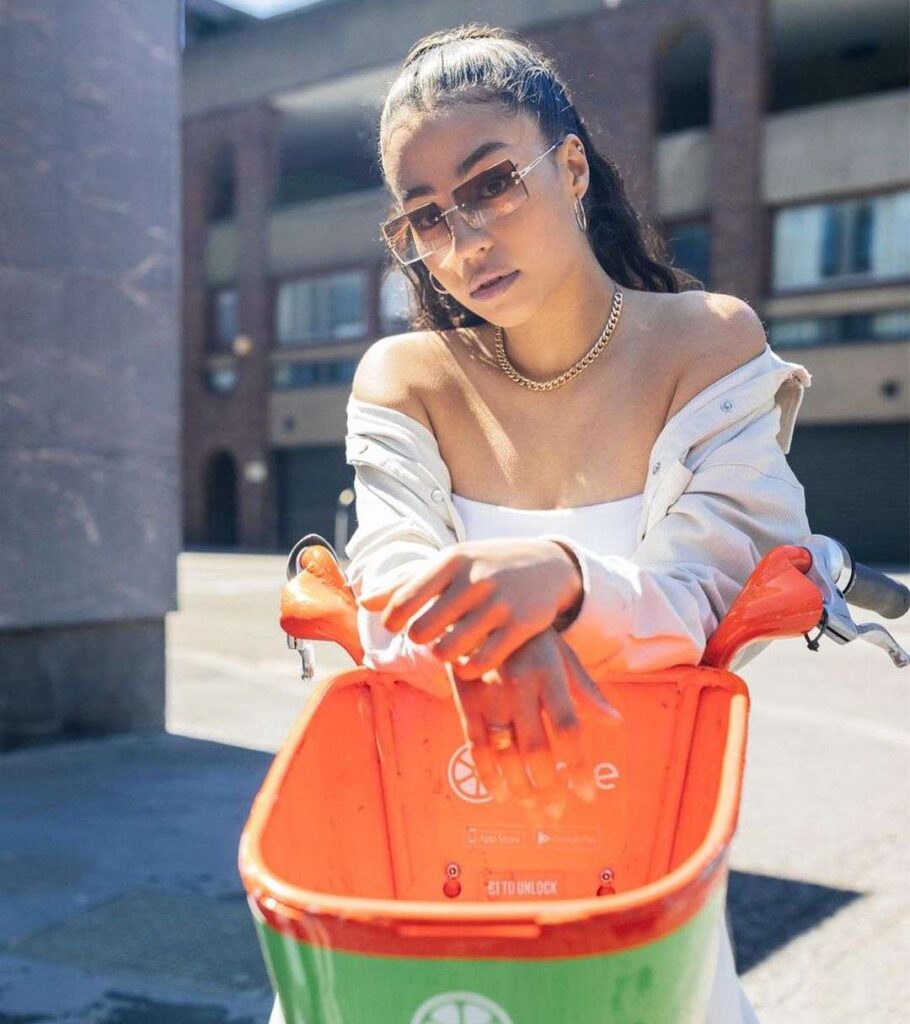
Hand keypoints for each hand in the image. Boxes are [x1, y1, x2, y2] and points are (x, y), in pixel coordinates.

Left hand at [358, 539, 582, 678]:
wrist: (548, 564)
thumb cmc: (485, 565)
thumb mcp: (449, 565)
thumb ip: (405, 583)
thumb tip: (364, 602)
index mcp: (451, 561)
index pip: (405, 599)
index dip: (393, 620)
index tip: (397, 627)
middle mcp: (474, 580)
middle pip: (422, 631)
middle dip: (420, 640)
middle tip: (429, 637)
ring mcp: (499, 603)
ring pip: (449, 650)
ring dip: (442, 656)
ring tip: (448, 649)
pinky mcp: (520, 626)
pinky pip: (481, 662)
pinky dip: (468, 669)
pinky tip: (469, 662)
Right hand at [447, 627, 621, 821]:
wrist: (481, 611)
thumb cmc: (531, 638)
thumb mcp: (562, 655)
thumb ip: (586, 690)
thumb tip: (616, 722)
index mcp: (549, 674)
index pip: (568, 727)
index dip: (578, 765)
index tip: (588, 795)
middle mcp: (519, 686)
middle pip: (535, 747)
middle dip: (548, 788)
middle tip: (557, 816)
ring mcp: (489, 694)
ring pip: (504, 752)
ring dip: (519, 788)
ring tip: (533, 812)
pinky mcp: (465, 700)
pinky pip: (475, 744)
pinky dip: (487, 773)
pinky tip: (500, 794)